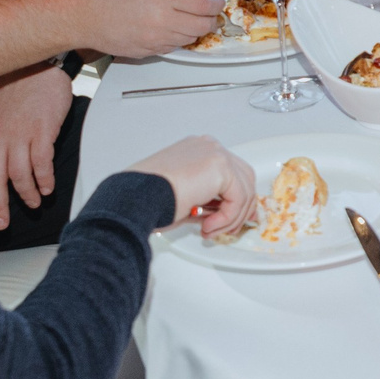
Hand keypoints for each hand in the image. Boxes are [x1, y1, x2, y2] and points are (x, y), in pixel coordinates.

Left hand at [0, 62, 74, 230]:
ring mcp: (20, 135)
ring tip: (33, 203)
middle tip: (1, 224)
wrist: (38, 66)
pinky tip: (48, 187)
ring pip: (19, 176)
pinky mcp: (43, 132)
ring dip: (26, 194)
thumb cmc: (17, 87)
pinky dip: (44, 180)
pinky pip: (42, 164)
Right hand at [73, 0, 224, 59]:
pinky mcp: (149, 51)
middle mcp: (162, 19)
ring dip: (193, 29)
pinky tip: (165, 26)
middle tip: (205, 12)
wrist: (86, 13)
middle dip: (210, 19)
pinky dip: (176, 38)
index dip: (216, 4)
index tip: (216, 3)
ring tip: (181, 17)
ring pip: (191, 39)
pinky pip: (174, 47)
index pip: (206, 6)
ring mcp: (156, 38)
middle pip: (204, 26)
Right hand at [129, 134, 258, 237]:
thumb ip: (210, 201)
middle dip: (241, 208)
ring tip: (210, 231)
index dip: (238, 198)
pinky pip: (238, 198)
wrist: (135, 197)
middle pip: (244, 177)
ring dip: (230, 218)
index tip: (235, 218)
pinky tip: (208, 227)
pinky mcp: (220, 166)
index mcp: (198, 150)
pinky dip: (227, 218)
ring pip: (244, 190)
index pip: (231, 172)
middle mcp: (208, 147)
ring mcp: (215, 153)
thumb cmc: (148, 199)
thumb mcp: (187, 198)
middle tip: (229, 229)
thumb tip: (229, 215)